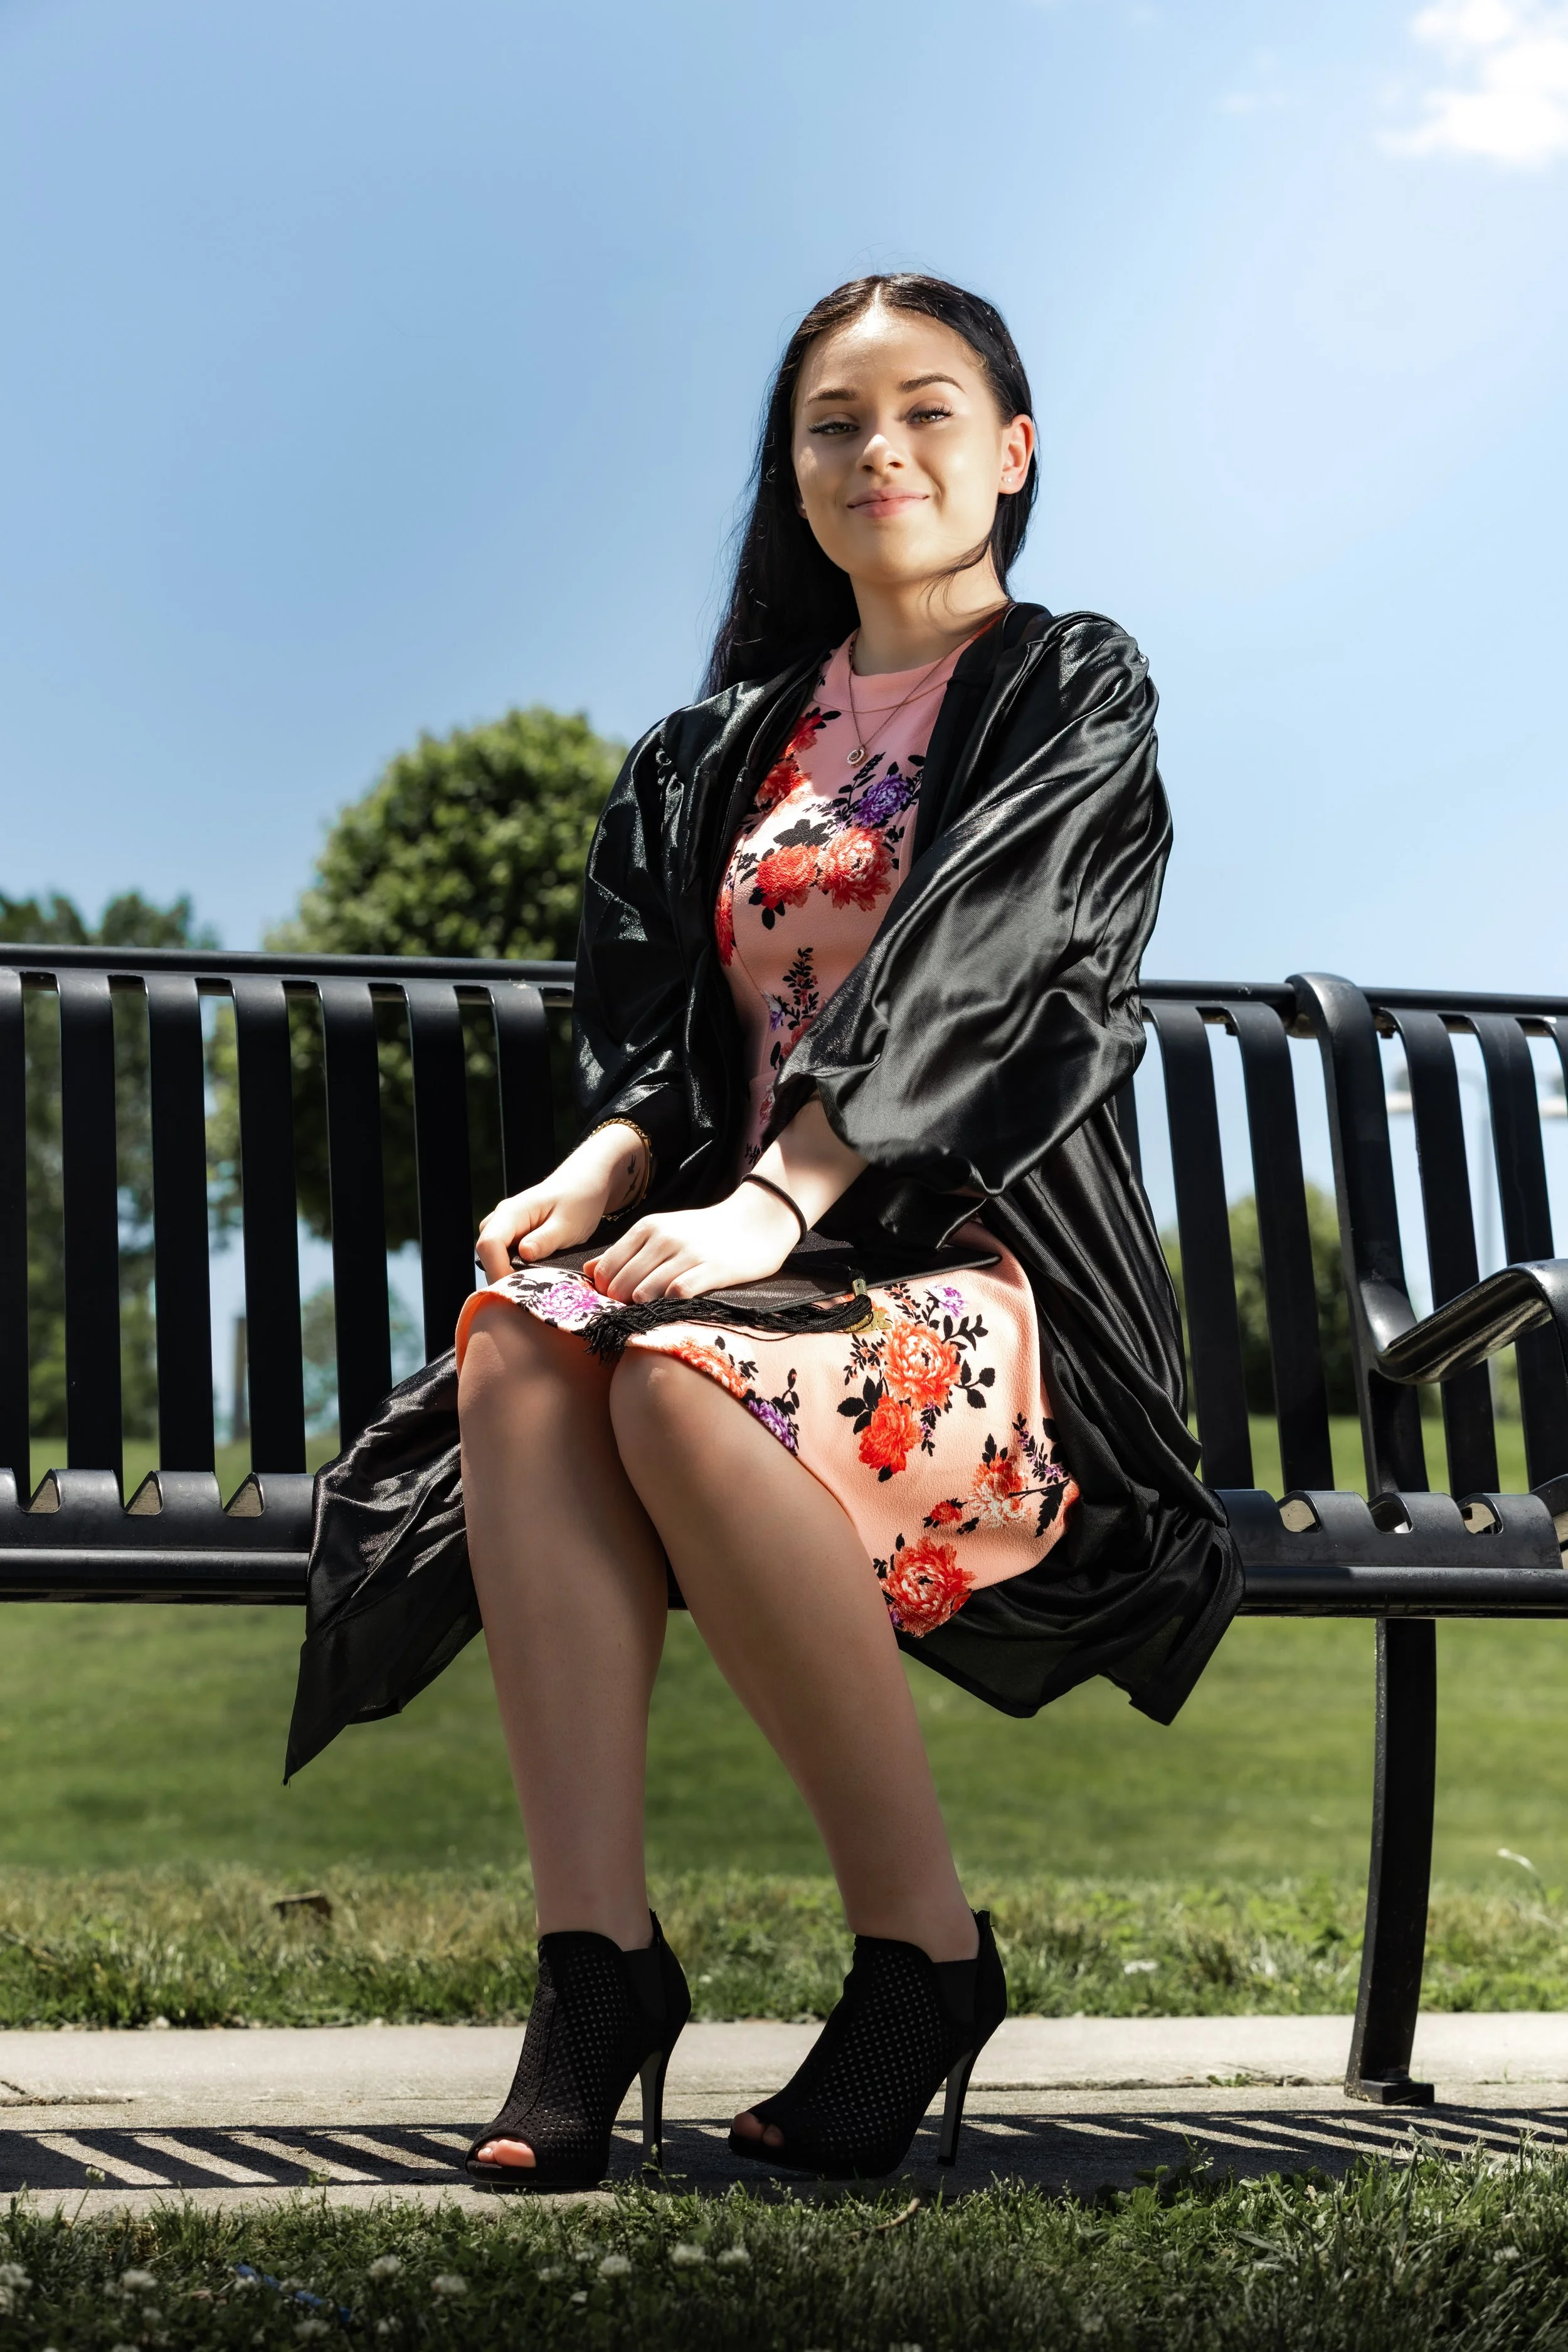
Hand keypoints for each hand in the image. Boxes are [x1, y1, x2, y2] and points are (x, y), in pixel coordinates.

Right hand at [474, 1126, 646, 1281]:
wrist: (586, 1184)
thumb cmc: (580, 1200)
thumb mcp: (568, 1224)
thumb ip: (545, 1240)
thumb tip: (523, 1254)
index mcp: (511, 1212)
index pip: (489, 1245)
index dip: (498, 1270)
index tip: (518, 1290)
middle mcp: (502, 1218)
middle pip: (487, 1254)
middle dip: (502, 1276)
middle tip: (528, 1295)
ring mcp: (505, 1226)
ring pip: (494, 1256)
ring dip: (508, 1273)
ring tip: (533, 1287)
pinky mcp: (513, 1234)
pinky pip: (504, 1254)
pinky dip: (514, 1268)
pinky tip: (534, 1277)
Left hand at [586, 1184, 799, 1303]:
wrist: (757, 1220)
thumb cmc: (705, 1232)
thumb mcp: (661, 1232)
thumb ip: (625, 1252)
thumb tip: (588, 1271)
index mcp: (647, 1228)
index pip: (605, 1269)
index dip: (605, 1292)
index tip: (617, 1302)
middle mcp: (663, 1238)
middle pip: (621, 1284)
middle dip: (621, 1305)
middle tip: (634, 1314)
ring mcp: (688, 1253)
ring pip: (644, 1291)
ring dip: (643, 1309)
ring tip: (652, 1315)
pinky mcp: (712, 1269)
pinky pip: (678, 1294)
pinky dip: (670, 1307)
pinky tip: (674, 1310)